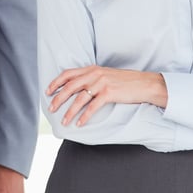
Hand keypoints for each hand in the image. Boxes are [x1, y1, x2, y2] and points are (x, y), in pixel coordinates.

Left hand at [46, 66, 166, 126]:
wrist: (144, 84)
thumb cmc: (124, 81)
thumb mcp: (105, 75)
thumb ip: (91, 78)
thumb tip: (77, 88)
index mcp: (91, 69)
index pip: (68, 74)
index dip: (56, 82)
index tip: (47, 91)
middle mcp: (94, 74)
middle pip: (70, 87)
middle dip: (58, 98)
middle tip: (51, 109)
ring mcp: (101, 83)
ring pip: (79, 99)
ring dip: (69, 111)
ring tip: (64, 121)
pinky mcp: (109, 93)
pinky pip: (92, 107)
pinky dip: (84, 116)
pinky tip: (79, 124)